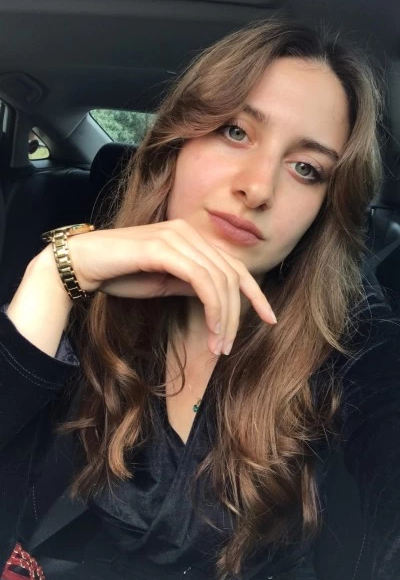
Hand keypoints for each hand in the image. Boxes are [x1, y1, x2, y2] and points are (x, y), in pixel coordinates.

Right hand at [68, 219, 276, 354]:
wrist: (83, 264)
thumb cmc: (120, 273)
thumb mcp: (165, 282)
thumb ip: (192, 284)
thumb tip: (218, 299)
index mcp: (191, 237)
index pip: (234, 265)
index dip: (256, 293)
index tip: (270, 318)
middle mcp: (188, 232)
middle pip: (232, 275)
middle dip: (238, 314)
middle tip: (228, 347)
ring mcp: (177, 237)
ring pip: (220, 279)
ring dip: (225, 318)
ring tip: (219, 347)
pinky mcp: (164, 247)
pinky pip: (202, 279)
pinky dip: (213, 308)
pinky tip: (212, 330)